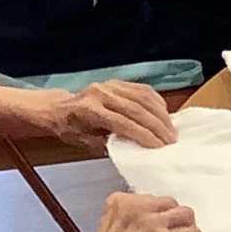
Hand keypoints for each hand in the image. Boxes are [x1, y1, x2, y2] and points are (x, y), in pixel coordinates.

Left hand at [46, 80, 178, 151]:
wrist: (58, 108)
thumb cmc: (70, 129)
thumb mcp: (84, 143)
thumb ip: (108, 145)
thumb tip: (135, 149)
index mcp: (90, 110)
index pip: (123, 123)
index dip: (144, 136)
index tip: (160, 148)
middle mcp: (101, 94)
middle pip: (136, 109)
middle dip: (157, 126)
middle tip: (172, 140)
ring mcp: (110, 85)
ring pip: (142, 97)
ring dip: (161, 114)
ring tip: (171, 130)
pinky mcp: (117, 82)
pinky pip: (142, 90)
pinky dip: (156, 102)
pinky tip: (164, 114)